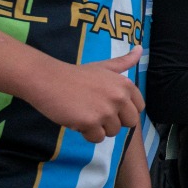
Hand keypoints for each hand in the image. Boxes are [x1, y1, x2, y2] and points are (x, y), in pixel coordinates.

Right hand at [27, 48, 144, 142]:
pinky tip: (77, 120)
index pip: (139, 108)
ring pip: (113, 132)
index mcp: (125, 85)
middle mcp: (119, 97)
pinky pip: (97, 138)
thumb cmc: (76, 74)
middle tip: (97, 112)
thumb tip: (140, 49)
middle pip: (130, 123)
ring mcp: (106, 111)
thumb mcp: (104, 66)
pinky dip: (87, 134)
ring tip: (85, 113)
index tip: (110, 105)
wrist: (47, 79)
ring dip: (99, 128)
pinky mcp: (90, 122)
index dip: (125, 110)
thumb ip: (124, 62)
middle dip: (115, 121)